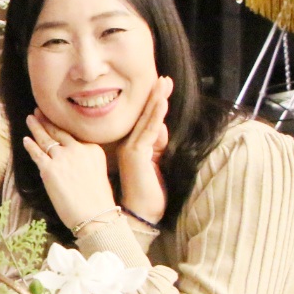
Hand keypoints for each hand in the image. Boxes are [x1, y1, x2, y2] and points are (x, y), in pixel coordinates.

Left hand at [22, 113, 117, 235]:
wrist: (95, 215)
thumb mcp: (98, 171)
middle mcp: (78, 149)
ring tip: (30, 119)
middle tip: (39, 111)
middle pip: (59, 131)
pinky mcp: (49, 169)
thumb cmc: (98, 200)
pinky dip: (30, 145)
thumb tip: (70, 156)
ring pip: (46, 139)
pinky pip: (36, 153)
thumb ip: (85, 159)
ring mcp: (62, 158)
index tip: (55, 120)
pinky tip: (25, 139)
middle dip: (47, 120)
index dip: (62, 127)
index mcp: (92, 149)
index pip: (73, 136)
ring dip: (36, 127)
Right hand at [115, 76, 171, 226]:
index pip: (146, 121)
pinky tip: (162, 101)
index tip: (162, 88)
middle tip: (164, 79)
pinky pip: (149, 130)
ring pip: (146, 119)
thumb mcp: (156, 165)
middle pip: (144, 115)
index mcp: (134, 147)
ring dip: (157, 99)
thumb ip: (158, 147)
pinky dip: (156, 114)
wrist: (140, 214)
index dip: (154, 104)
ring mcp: (131, 148)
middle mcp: (129, 144)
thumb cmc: (149, 195)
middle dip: (155, 95)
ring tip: (164, 83)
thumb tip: (162, 129)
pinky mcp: (137, 153)